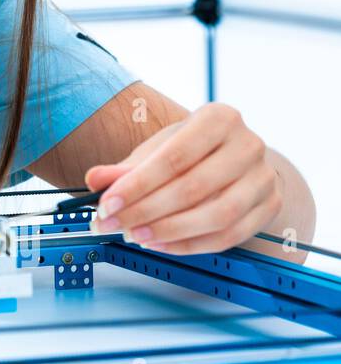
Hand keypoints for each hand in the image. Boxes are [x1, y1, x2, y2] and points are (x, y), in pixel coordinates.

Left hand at [83, 102, 282, 255]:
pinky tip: (160, 244)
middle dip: (146, 211)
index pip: (173, 157)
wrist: (236, 159)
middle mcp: (249, 144)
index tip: (106, 205)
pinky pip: (230, 235)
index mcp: (219, 118)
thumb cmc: (191, 152)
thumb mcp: (157, 150)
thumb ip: (125, 167)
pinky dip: (191, 244)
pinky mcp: (270, 207)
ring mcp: (264, 178)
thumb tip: (95, 179)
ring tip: (135, 236)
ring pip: (217, 214)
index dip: (137, 185)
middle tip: (112, 225)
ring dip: (170, 231)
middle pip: (193, 187)